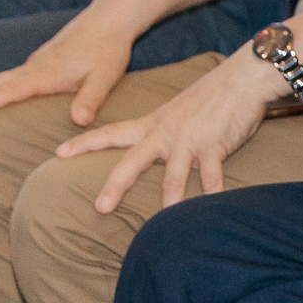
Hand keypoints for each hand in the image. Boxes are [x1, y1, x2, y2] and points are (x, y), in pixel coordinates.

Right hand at [0, 4, 138, 125]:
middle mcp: (34, 67)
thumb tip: (79, 121)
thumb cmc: (109, 48)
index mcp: (44, 74)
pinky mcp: (41, 60)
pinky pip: (9, 76)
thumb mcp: (105, 77)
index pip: (7, 92)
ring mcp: (35, 63)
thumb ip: (91, 99)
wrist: (110, 18)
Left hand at [54, 51, 277, 210]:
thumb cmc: (215, 93)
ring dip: (168, 202)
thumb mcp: (181, 110)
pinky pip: (211, 178)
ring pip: (172, 177)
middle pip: (133, 161)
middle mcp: (166, 133)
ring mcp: (190, 140)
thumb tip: (159, 148)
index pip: (112, 133)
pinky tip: (213, 212)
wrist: (244, 77)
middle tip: (100, 208)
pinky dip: (212, 196)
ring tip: (161, 224)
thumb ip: (167, 130)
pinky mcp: (214, 146)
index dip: (85, 143)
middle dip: (115, 185)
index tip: (58, 153)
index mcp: (154, 123)